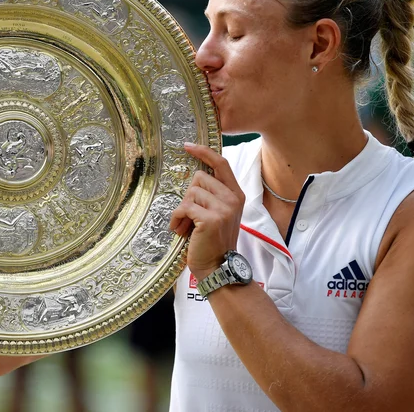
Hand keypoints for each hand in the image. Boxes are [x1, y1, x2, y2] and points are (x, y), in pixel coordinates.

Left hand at [169, 143, 244, 279]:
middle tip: (189, 217)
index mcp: (236, 195)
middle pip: (199, 178)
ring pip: (190, 193)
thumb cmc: (212, 241)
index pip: (221, 163)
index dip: (204, 152)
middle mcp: (233, 199)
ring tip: (185, 226)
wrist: (217, 267)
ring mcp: (224, 208)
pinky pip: (184, 207)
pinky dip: (177, 219)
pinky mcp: (211, 218)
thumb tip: (194, 179)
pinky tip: (180, 231)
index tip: (188, 146)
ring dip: (182, 210)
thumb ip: (212, 195)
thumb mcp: (218, 214)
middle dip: (188, 197)